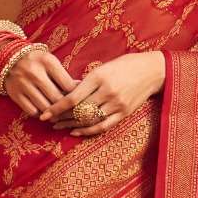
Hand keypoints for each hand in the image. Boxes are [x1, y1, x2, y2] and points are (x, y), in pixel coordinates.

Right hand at [2, 46, 77, 116]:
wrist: (8, 58)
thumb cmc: (36, 61)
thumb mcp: (50, 61)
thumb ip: (63, 75)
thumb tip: (80, 88)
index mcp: (47, 62)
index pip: (68, 85)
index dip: (75, 95)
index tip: (77, 99)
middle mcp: (35, 73)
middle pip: (57, 98)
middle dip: (65, 107)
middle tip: (70, 110)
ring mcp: (24, 84)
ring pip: (45, 108)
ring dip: (53, 113)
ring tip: (58, 113)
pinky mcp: (15, 94)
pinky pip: (32, 111)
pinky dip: (40, 114)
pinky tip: (44, 111)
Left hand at [40, 51, 165, 136]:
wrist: (152, 71)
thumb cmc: (126, 65)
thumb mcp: (104, 67)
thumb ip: (87, 81)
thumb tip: (67, 94)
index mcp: (99, 77)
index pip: (73, 97)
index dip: (57, 107)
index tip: (45, 114)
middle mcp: (107, 92)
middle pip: (79, 111)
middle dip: (61, 117)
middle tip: (49, 121)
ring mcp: (116, 104)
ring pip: (89, 120)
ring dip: (72, 125)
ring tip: (59, 126)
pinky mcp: (124, 113)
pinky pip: (103, 126)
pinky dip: (88, 131)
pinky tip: (76, 131)